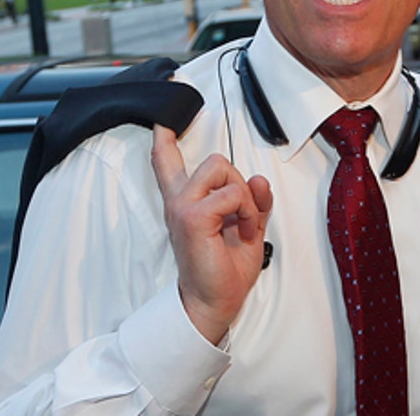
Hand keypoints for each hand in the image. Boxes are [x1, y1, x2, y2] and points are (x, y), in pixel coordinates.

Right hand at [151, 124, 272, 343]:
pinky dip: (249, 211)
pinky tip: (245, 230)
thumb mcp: (248, 226)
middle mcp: (179, 200)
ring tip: (243, 223)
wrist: (216, 301)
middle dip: (240, 183)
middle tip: (244, 215)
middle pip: (214, 159)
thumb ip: (254, 200)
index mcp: (186, 201)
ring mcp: (183, 206)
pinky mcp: (193, 216)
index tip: (162, 118)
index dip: (163, 137)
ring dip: (244, 196)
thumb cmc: (226, 268)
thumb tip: (258, 179)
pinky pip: (233, 193)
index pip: (166, 161)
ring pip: (222, 167)